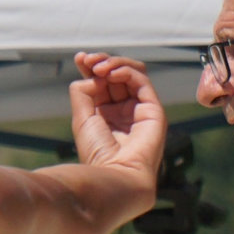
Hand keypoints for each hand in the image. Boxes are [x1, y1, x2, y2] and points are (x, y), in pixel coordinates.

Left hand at [69, 52, 165, 185]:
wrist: (116, 175)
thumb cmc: (98, 154)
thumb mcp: (82, 119)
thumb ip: (84, 92)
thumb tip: (92, 74)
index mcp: (106, 115)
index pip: (102, 83)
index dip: (92, 68)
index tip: (80, 58)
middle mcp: (123, 111)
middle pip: (116, 75)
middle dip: (101, 63)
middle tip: (88, 60)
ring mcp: (139, 110)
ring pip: (131, 74)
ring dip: (114, 64)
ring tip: (99, 66)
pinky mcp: (153, 110)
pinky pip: (142, 81)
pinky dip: (126, 71)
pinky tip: (111, 73)